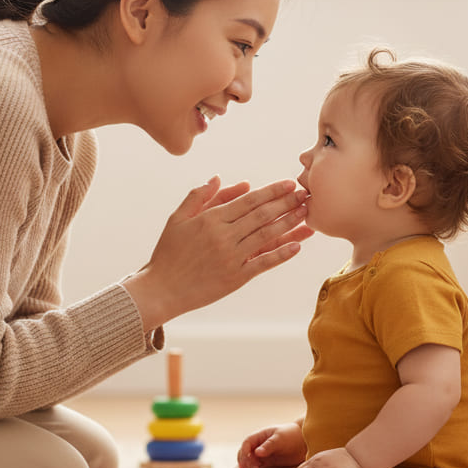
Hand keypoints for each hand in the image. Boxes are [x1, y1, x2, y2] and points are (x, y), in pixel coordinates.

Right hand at [122, 177, 312, 330]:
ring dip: (290, 224)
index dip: (271, 191)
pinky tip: (297, 246)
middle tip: (306, 194)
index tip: (289, 183)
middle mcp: (224, 236)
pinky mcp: (236, 278)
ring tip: (307, 214)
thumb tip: (219, 178)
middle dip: (286, 203)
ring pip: (267, 236)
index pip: (248, 200)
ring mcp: (231, 257)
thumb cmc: (168, 253)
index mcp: (210, 219)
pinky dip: (281, 254)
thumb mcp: (178, 219)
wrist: (161, 289)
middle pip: (262, 215)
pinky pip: (263, 263)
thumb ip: (199, 196)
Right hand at [238, 422, 306, 467]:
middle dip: (245, 464)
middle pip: (246, 455)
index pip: (247, 444)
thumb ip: (268, 445)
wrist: (305, 443)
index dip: (244, 452)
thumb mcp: (280, 439)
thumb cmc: (292, 436)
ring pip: (252, 465)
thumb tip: (256, 452)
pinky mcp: (270, 464)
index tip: (247, 460)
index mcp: (260, 436)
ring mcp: (264, 456)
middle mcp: (259, 446)